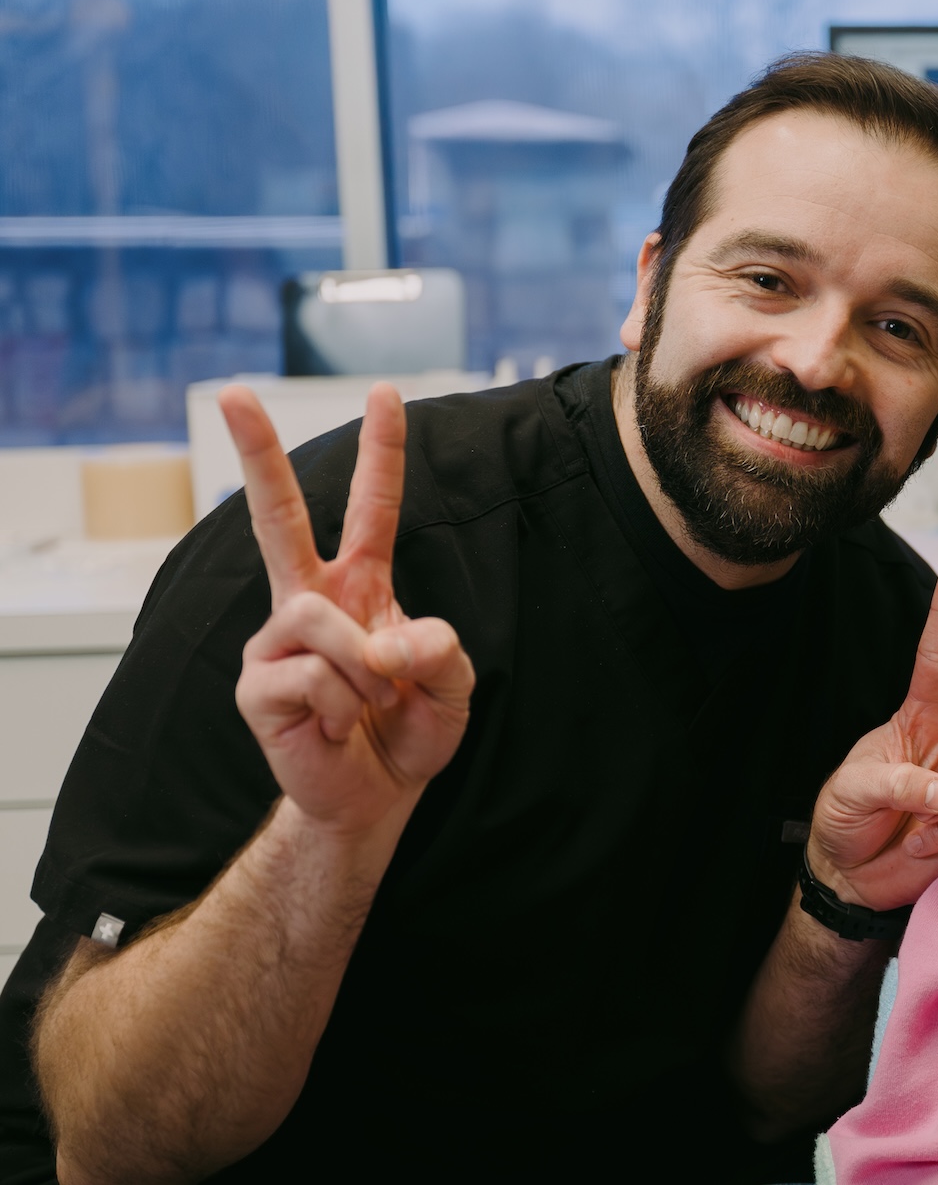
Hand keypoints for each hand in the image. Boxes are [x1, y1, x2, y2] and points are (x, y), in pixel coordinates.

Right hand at [224, 384, 474, 837]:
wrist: (373, 797)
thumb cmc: (407, 732)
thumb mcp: (452, 687)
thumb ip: (439, 650)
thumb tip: (381, 640)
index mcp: (361, 585)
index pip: (372, 507)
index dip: (382, 452)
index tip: (387, 392)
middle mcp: (310, 600)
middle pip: (276, 514)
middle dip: (255, 451)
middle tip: (233, 391)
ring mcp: (275, 639)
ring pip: (319, 620)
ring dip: (364, 670)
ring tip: (367, 703)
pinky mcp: (255, 684)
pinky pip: (308, 675)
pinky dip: (338, 704)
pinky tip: (331, 725)